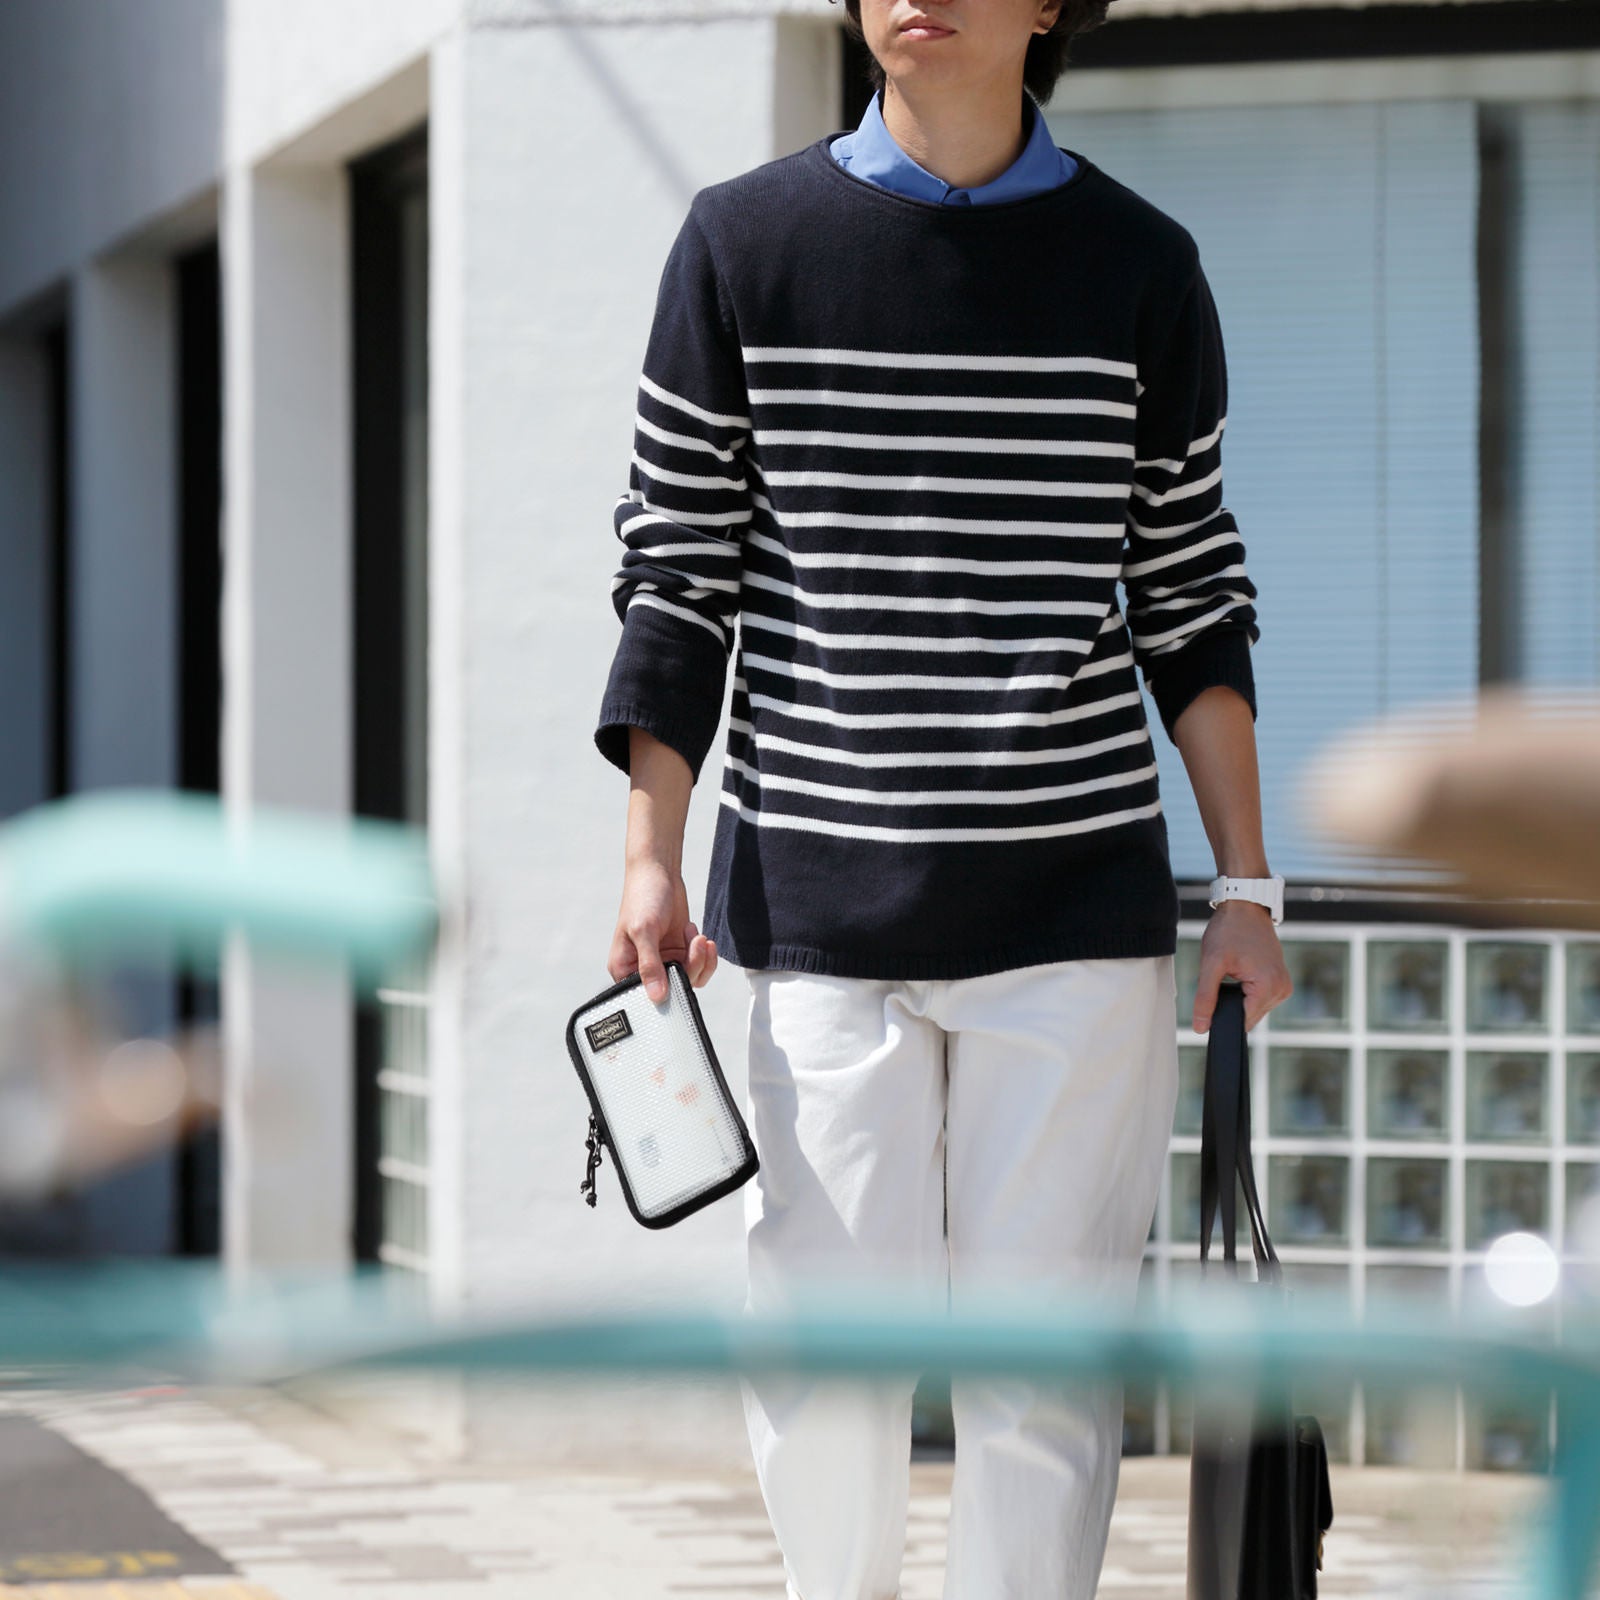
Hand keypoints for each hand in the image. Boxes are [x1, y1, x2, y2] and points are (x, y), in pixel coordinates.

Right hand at [608, 856, 717, 1000]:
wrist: (659, 873)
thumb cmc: (642, 898)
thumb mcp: (644, 931)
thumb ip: (650, 965)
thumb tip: (657, 996)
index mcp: (625, 968)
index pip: (644, 997)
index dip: (665, 994)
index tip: (681, 980)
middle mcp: (644, 969)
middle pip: (673, 989)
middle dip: (690, 968)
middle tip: (695, 945)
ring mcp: (664, 960)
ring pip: (690, 978)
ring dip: (700, 959)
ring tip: (698, 937)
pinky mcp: (680, 951)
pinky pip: (698, 966)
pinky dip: (704, 954)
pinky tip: (699, 936)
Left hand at [1192, 899, 1291, 1032]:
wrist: (1245, 906)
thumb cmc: (1229, 930)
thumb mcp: (1211, 964)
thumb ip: (1205, 998)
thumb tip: (1201, 1027)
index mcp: (1269, 988)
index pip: (1243, 1022)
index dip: (1224, 1017)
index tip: (1212, 1004)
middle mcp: (1282, 989)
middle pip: (1249, 1016)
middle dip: (1231, 1004)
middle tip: (1223, 978)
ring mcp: (1283, 985)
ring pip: (1253, 1008)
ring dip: (1239, 996)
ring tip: (1233, 971)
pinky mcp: (1279, 980)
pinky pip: (1259, 997)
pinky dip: (1246, 990)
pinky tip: (1240, 972)